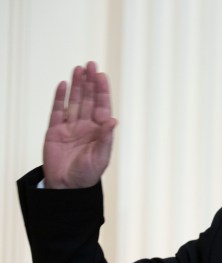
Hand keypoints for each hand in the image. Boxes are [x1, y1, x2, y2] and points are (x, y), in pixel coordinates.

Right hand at [43, 61, 116, 188]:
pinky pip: (57, 111)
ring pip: (74, 101)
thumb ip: (106, 138)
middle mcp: (86, 126)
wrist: (66, 187)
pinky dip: (60, 98)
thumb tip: (114, 121)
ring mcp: (70, 127)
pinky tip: (63, 85)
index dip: (102, 90)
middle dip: (90, 82)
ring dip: (77, 85)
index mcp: (100, 131)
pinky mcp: (55, 131)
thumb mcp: (101, 157)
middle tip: (90, 64)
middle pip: (89, 99)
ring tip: (78, 69)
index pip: (102, 106)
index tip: (101, 75)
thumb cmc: (87, 174)